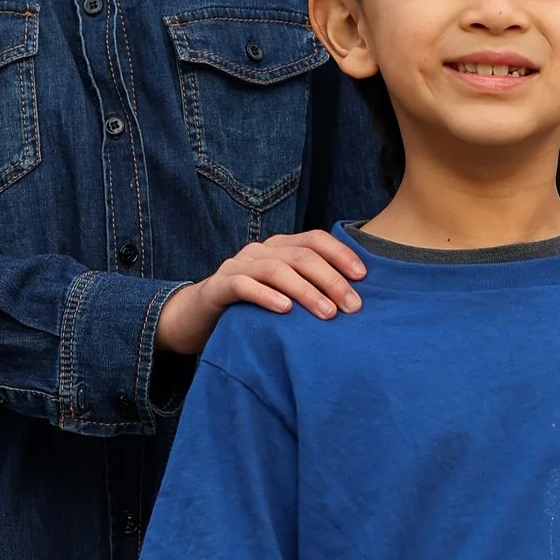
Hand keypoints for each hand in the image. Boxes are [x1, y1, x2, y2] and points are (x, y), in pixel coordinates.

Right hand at [155, 229, 366, 357]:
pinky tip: (285, 310)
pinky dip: (266, 296)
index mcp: (279, 248)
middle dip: (331, 280)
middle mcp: (260, 251)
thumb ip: (309, 289)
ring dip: (305, 291)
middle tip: (352, 306)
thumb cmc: (250, 308)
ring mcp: (237, 266)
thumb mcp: (282, 294)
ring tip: (327, 313)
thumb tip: (354, 300)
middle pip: (302, 256)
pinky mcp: (219, 287)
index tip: (363, 277)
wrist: (196, 318)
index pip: (315, 240)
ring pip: (277, 269)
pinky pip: (244, 286)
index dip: (341, 254)